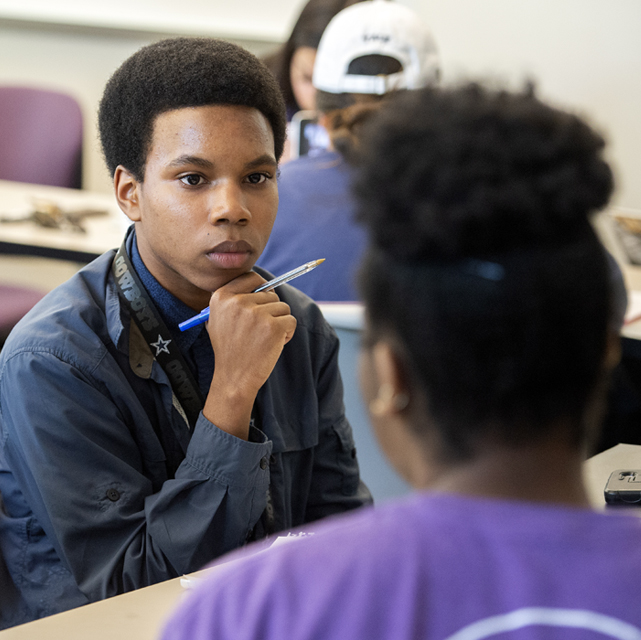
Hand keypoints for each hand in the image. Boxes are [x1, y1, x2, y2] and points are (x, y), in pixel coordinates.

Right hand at [202, 271, 296, 438]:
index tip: (264, 300)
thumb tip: (264, 285)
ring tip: (264, 340)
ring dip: (280, 323)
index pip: (251, 277)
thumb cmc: (229, 350)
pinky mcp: (273, 326)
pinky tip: (273, 346)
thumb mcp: (218, 319)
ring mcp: (256, 313)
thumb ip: (234, 299)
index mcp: (222, 296)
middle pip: (271, 294)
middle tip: (259, 332)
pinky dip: (287, 334)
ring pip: (283, 307)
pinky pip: (291, 321)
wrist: (233, 378)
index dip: (262, 288)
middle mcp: (238, 302)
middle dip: (271, 312)